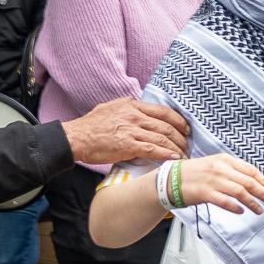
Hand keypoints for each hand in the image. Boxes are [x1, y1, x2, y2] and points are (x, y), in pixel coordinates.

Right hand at [64, 98, 187, 165]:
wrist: (76, 137)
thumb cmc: (91, 125)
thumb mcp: (111, 108)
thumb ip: (128, 109)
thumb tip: (139, 112)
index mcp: (132, 105)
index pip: (163, 111)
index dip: (178, 120)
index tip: (185, 129)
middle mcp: (134, 115)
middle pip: (166, 125)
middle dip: (181, 137)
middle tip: (187, 145)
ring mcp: (131, 130)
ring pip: (162, 138)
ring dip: (176, 148)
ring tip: (184, 156)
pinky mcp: (128, 145)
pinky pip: (152, 149)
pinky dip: (166, 154)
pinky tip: (174, 159)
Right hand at [174, 154, 263, 214]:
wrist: (171, 179)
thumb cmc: (195, 174)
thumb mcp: (215, 165)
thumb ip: (232, 171)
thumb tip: (252, 182)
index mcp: (225, 159)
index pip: (251, 170)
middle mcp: (221, 168)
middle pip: (249, 181)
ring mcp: (213, 180)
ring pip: (240, 192)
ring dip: (253, 203)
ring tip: (260, 210)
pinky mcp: (205, 193)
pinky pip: (225, 201)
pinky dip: (236, 207)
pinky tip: (241, 211)